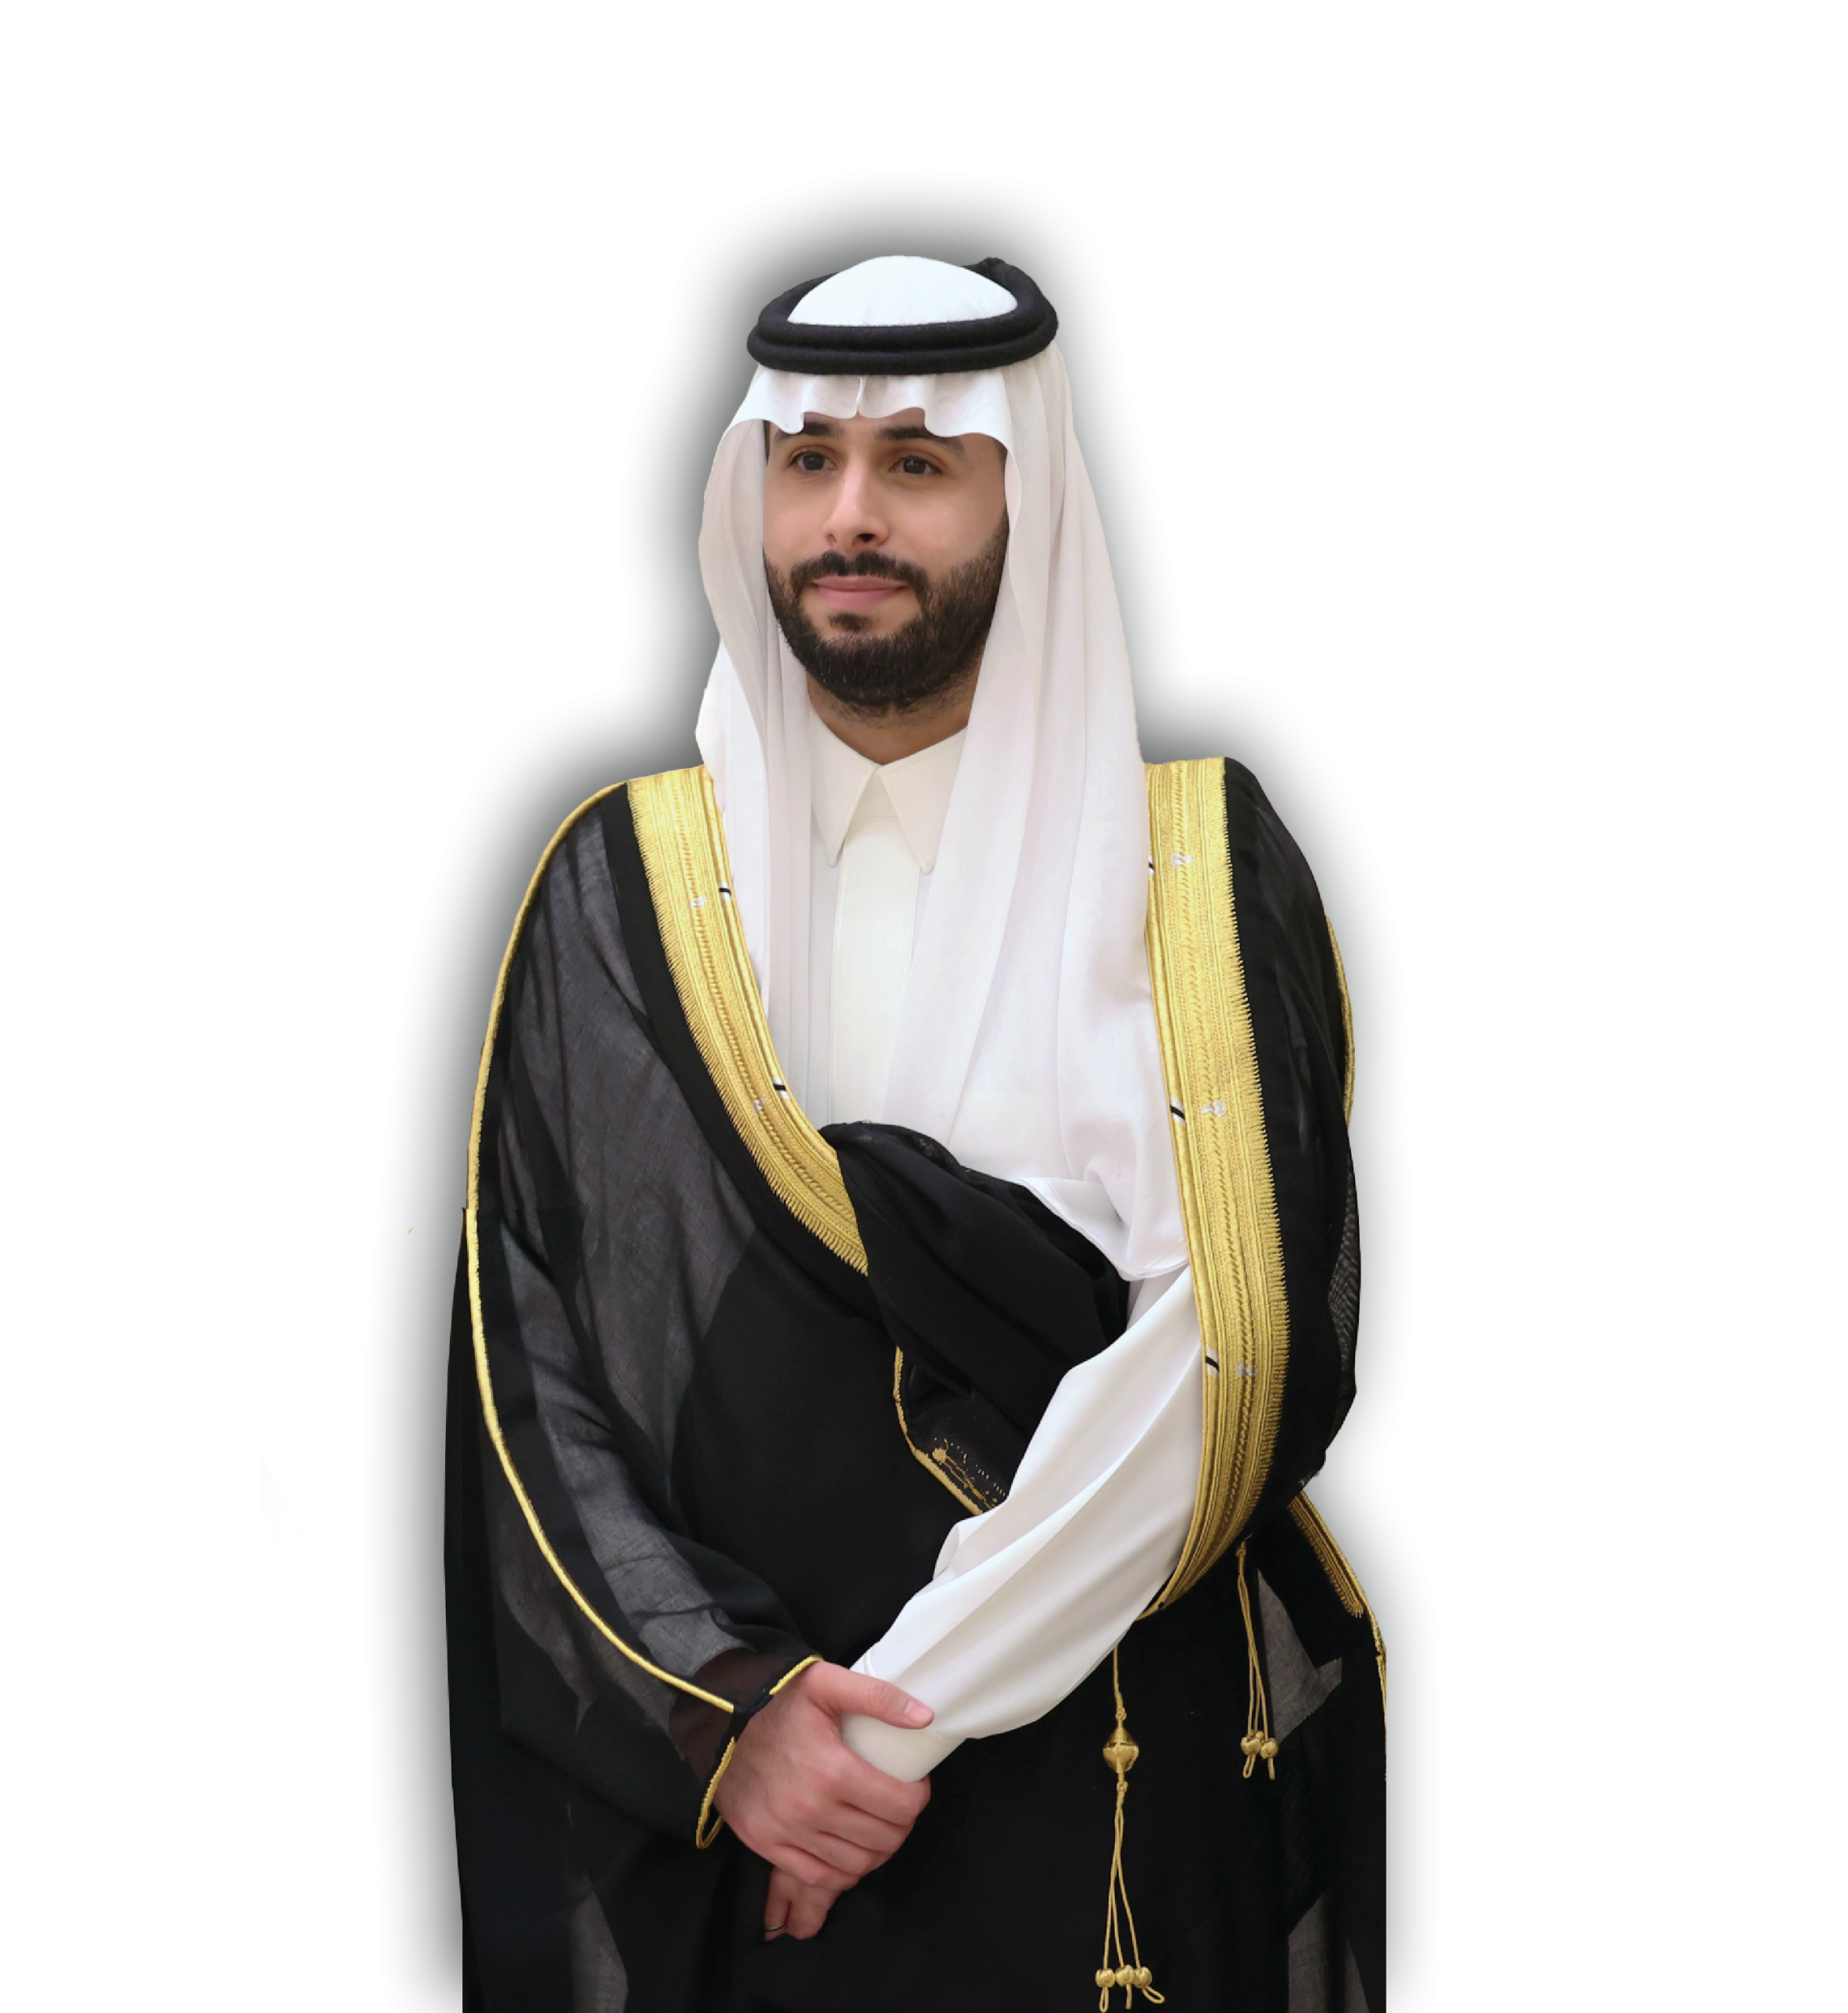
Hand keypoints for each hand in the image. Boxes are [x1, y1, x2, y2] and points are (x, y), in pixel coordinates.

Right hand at [710, 1662, 933, 1938]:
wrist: (718, 1723)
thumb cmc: (777, 1701)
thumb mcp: (825, 1682)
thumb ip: (878, 1696)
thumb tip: (925, 1717)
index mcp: (832, 1769)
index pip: (900, 1805)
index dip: (918, 1797)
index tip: (915, 1785)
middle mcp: (811, 1809)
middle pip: (883, 1839)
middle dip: (902, 1824)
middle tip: (899, 1806)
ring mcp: (787, 1833)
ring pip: (856, 1865)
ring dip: (877, 1851)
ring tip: (878, 1828)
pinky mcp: (767, 1845)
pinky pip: (819, 1878)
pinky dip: (842, 1872)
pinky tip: (849, 1850)